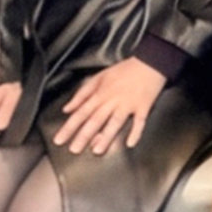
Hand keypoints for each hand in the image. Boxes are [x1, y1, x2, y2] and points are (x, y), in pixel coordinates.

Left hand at [50, 57, 165, 154]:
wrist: (150, 62)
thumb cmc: (125, 70)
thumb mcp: (99, 77)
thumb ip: (82, 94)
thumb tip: (67, 108)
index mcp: (100, 93)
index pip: (81, 112)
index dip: (69, 127)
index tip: (60, 139)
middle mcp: (113, 100)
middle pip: (95, 119)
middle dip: (83, 135)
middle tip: (74, 149)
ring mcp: (128, 104)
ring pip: (115, 122)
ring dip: (106, 136)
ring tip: (97, 150)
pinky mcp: (144, 106)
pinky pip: (139, 121)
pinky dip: (135, 132)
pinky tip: (130, 143)